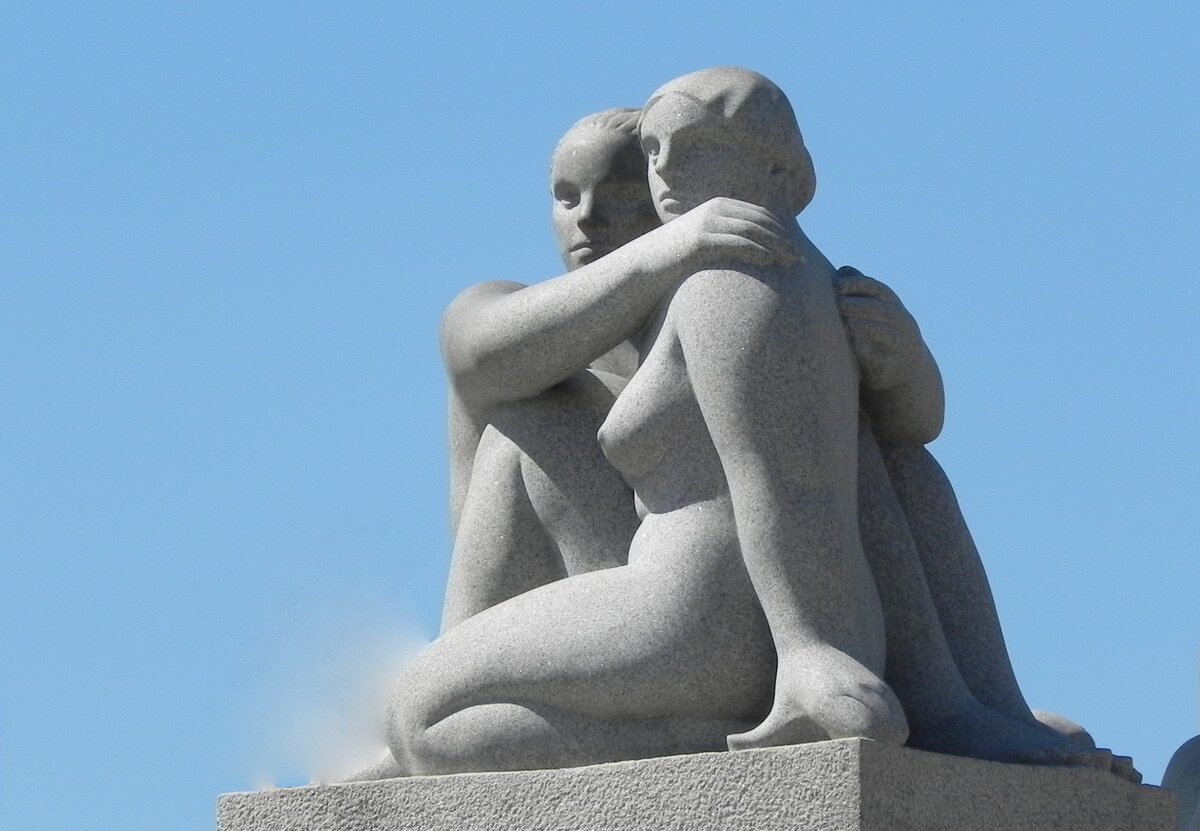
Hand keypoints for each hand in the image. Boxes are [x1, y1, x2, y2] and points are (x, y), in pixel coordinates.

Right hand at [657, 197, 799, 272]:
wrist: (647, 262)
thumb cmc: (678, 255)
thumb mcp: (705, 240)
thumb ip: (726, 236)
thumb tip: (752, 247)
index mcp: (719, 205)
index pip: (760, 213)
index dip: (781, 229)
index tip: (795, 246)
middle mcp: (715, 209)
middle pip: (760, 220)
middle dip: (783, 238)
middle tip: (799, 257)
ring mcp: (707, 223)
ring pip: (752, 230)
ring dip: (776, 245)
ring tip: (790, 261)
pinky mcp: (701, 240)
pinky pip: (736, 243)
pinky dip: (757, 250)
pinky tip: (769, 261)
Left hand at [835, 266, 924, 391]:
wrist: (910, 372)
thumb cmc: (884, 334)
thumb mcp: (880, 311)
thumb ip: (863, 292)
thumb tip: (843, 270)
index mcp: (895, 307)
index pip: (878, 289)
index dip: (859, 285)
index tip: (838, 285)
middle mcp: (901, 324)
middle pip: (882, 310)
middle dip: (859, 306)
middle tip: (837, 304)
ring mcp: (899, 345)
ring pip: (884, 333)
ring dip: (863, 327)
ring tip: (845, 324)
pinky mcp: (890, 366)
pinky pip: (879, 358)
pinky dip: (866, 351)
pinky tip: (852, 345)